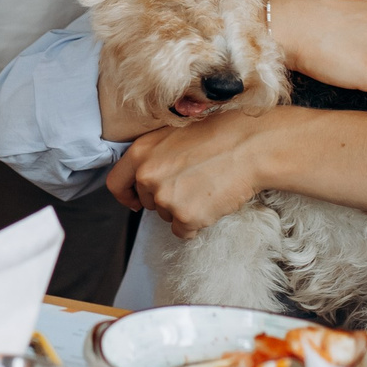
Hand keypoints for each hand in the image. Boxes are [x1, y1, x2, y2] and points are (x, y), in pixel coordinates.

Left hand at [106, 111, 278, 233]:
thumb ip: (153, 156)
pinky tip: (212, 202)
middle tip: (192, 184)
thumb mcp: (174, 135)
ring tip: (206, 187)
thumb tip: (145, 177)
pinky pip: (184, 231)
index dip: (126, 196)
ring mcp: (165, 197)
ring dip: (184, 210)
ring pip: (167, 217)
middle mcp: (147, 175)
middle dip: (165, 200)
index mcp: (141, 152)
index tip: (135, 202)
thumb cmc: (219, 135)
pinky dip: (197, 223)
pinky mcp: (185, 216)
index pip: (115, 183)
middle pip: (147, 203)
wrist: (250, 146)